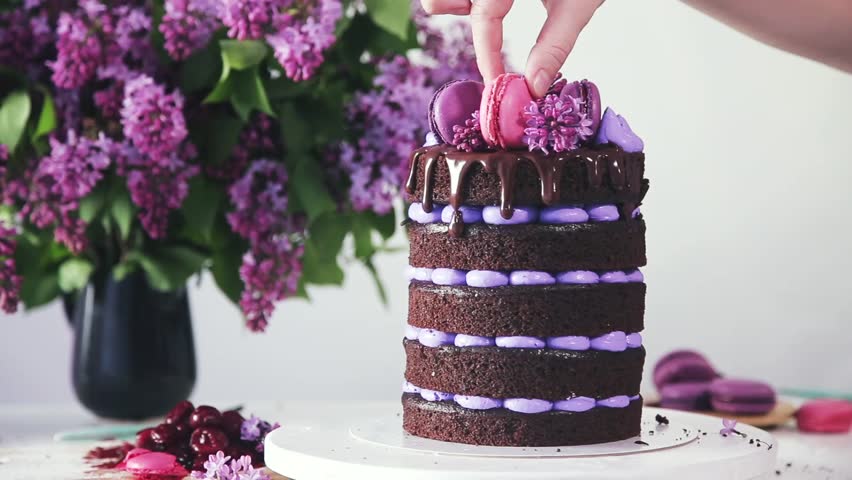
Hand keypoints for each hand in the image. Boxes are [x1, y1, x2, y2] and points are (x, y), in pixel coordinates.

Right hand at [421, 0, 604, 96]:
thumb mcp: (579, 2)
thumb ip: (555, 43)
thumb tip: (535, 85)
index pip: (485, 19)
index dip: (488, 57)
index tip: (496, 82)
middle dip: (450, 12)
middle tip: (483, 28)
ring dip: (456, 1)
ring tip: (485, 8)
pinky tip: (489, 0)